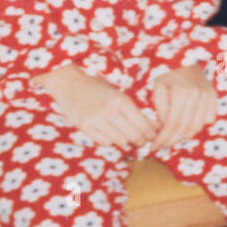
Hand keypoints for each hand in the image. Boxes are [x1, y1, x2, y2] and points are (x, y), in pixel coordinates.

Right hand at [32, 65, 158, 150]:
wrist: (69, 84)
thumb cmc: (98, 88)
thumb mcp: (119, 95)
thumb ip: (137, 111)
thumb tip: (157, 126)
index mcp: (121, 100)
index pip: (143, 125)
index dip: (151, 134)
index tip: (152, 136)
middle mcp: (109, 111)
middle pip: (133, 136)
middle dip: (141, 141)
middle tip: (143, 141)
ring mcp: (96, 119)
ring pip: (120, 141)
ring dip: (126, 141)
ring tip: (126, 137)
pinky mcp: (84, 126)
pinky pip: (104, 142)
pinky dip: (111, 141)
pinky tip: (111, 134)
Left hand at [145, 65, 216, 155]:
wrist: (185, 58)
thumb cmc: (167, 74)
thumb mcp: (157, 87)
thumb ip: (160, 108)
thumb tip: (164, 126)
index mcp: (182, 91)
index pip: (172, 123)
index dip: (163, 138)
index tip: (153, 147)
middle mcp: (198, 94)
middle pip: (185, 128)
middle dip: (172, 141)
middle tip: (161, 146)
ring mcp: (208, 96)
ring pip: (197, 127)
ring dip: (183, 136)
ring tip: (171, 138)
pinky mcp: (214, 97)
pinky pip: (207, 120)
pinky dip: (195, 127)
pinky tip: (183, 126)